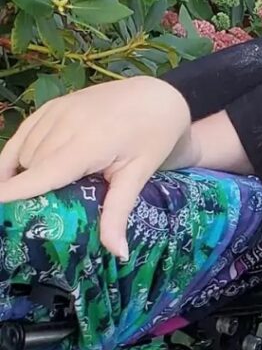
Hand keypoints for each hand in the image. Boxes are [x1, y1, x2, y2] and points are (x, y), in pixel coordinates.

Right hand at [0, 77, 193, 258]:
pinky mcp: (52, 106)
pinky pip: (22, 134)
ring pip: (25, 152)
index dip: (13, 192)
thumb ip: (119, 212)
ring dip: (27, 174)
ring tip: (45, 192)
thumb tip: (118, 253)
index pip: (42, 173)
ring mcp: (56, 112)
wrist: (159, 97)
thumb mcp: (139, 174)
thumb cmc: (153, 137)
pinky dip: (16, 154)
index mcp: (89, 143)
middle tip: (40, 215)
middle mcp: (66, 124)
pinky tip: (15, 173)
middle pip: (32, 168)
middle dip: (29, 192)